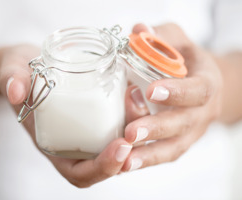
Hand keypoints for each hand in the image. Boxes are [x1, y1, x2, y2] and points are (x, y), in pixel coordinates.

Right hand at [0, 45, 131, 187]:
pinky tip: (136, 95)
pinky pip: (120, 123)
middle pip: (107, 164)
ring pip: (119, 145)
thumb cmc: (21, 73)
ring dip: (136, 133)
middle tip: (138, 129)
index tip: (120, 147)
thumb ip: (11, 79)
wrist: (28, 65)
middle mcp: (74, 143)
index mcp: (54, 145)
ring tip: (140, 106)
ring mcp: (88, 129)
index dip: (102, 168)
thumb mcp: (12, 72)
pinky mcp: (97, 114)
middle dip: (127, 153)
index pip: (80, 173)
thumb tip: (15, 91)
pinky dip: (133, 115)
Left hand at [121, 23, 222, 170]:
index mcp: (206, 83)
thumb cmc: (185, 60)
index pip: (196, 90)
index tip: (152, 91)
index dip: (177, 92)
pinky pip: (164, 156)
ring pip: (173, 148)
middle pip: (183, 125)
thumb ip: (160, 36)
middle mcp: (201, 112)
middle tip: (131, 133)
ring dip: (149, 156)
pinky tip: (123, 165)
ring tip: (125, 162)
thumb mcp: (177, 41)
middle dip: (156, 129)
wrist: (199, 84)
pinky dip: (145, 161)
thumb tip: (138, 30)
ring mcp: (191, 132)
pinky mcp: (178, 143)